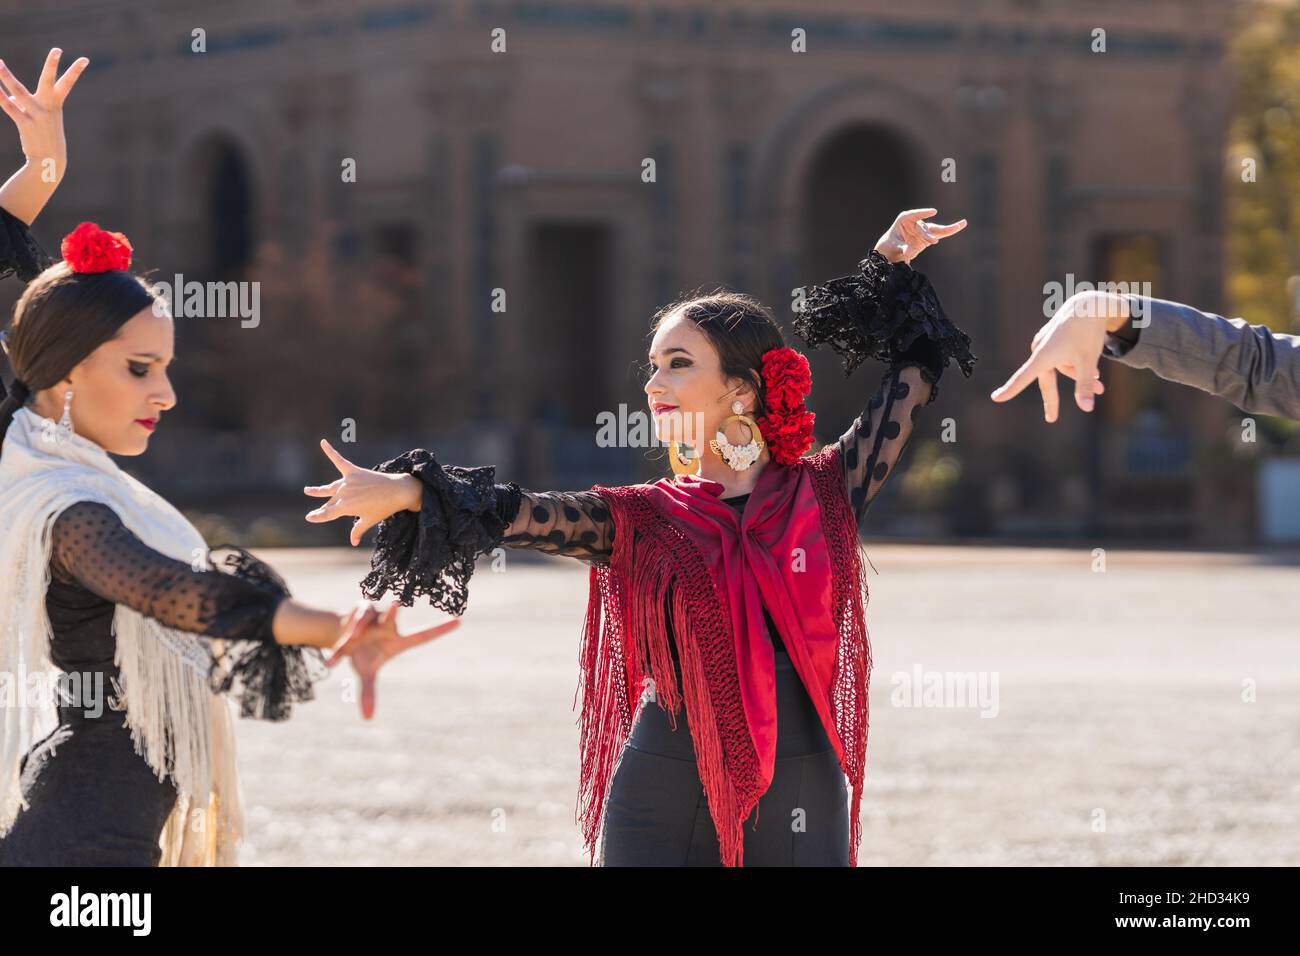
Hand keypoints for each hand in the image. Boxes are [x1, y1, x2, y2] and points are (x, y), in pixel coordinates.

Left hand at [0, 48, 88, 176]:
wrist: (50, 163)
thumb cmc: (47, 139)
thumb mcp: (41, 119)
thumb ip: (25, 104)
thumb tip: (9, 96)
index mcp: (56, 105)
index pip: (67, 84)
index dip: (75, 71)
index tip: (84, 59)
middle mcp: (48, 107)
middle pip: (49, 81)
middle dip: (53, 65)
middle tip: (57, 49)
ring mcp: (37, 115)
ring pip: (19, 91)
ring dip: (6, 76)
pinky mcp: (25, 124)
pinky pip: (9, 108)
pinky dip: (0, 97)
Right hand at [304, 438, 421, 545]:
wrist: (398, 492)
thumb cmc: (384, 508)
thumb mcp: (370, 520)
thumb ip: (358, 529)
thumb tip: (353, 542)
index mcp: (346, 508)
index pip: (327, 513)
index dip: (317, 516)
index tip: (309, 517)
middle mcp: (344, 494)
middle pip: (329, 502)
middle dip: (322, 508)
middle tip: (315, 511)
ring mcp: (348, 482)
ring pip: (330, 487)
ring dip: (318, 490)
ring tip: (307, 490)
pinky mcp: (354, 471)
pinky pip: (339, 460)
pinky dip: (330, 451)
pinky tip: (323, 442)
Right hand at [327, 602, 460, 719]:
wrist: (343, 635)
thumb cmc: (363, 654)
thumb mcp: (365, 673)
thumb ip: (368, 693)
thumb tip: (368, 718)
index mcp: (397, 640)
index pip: (423, 635)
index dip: (440, 629)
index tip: (459, 621)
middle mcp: (388, 624)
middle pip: (393, 617)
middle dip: (393, 611)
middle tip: (396, 604)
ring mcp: (375, 615)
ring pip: (364, 620)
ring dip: (354, 631)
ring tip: (348, 642)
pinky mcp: (360, 608)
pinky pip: (351, 622)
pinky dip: (341, 641)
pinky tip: (334, 660)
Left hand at [873, 208, 966, 264]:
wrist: (891, 250)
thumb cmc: (889, 244)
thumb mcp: (893, 246)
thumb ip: (902, 247)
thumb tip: (909, 252)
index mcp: (904, 220)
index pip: (914, 215)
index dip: (924, 213)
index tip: (933, 212)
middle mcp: (915, 223)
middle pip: (925, 227)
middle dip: (930, 234)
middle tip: (933, 241)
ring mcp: (923, 230)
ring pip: (936, 230)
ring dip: (948, 229)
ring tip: (961, 224)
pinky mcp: (928, 237)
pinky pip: (939, 234)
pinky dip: (949, 231)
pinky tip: (961, 225)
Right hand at [989, 293, 1117, 421]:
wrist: (1090, 305)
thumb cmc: (1088, 333)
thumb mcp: (1089, 361)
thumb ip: (1085, 385)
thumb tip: (1086, 409)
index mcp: (1044, 355)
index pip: (1023, 377)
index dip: (1010, 389)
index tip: (996, 398)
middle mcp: (1040, 350)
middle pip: (1046, 381)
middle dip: (1055, 398)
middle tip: (1051, 419)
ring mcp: (1045, 345)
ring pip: (1061, 369)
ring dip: (1079, 376)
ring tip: (1101, 382)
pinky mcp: (1052, 341)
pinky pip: (1063, 360)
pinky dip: (1076, 366)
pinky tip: (1095, 370)